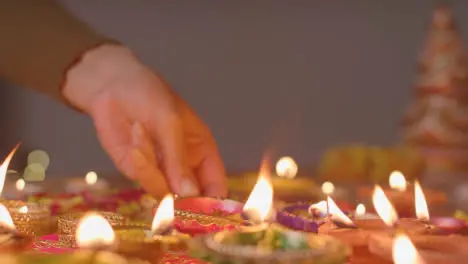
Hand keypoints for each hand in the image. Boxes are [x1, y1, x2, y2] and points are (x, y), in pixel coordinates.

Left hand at [63, 44, 226, 196]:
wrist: (112, 86)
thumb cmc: (150, 95)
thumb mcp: (170, 122)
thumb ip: (179, 159)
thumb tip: (189, 194)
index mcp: (202, 151)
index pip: (215, 185)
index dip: (214, 202)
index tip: (205, 212)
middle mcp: (184, 166)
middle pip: (190, 197)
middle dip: (179, 194)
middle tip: (169, 183)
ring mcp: (160, 170)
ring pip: (164, 191)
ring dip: (152, 165)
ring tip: (141, 131)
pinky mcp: (138, 170)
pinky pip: (143, 178)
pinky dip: (140, 158)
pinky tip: (136, 132)